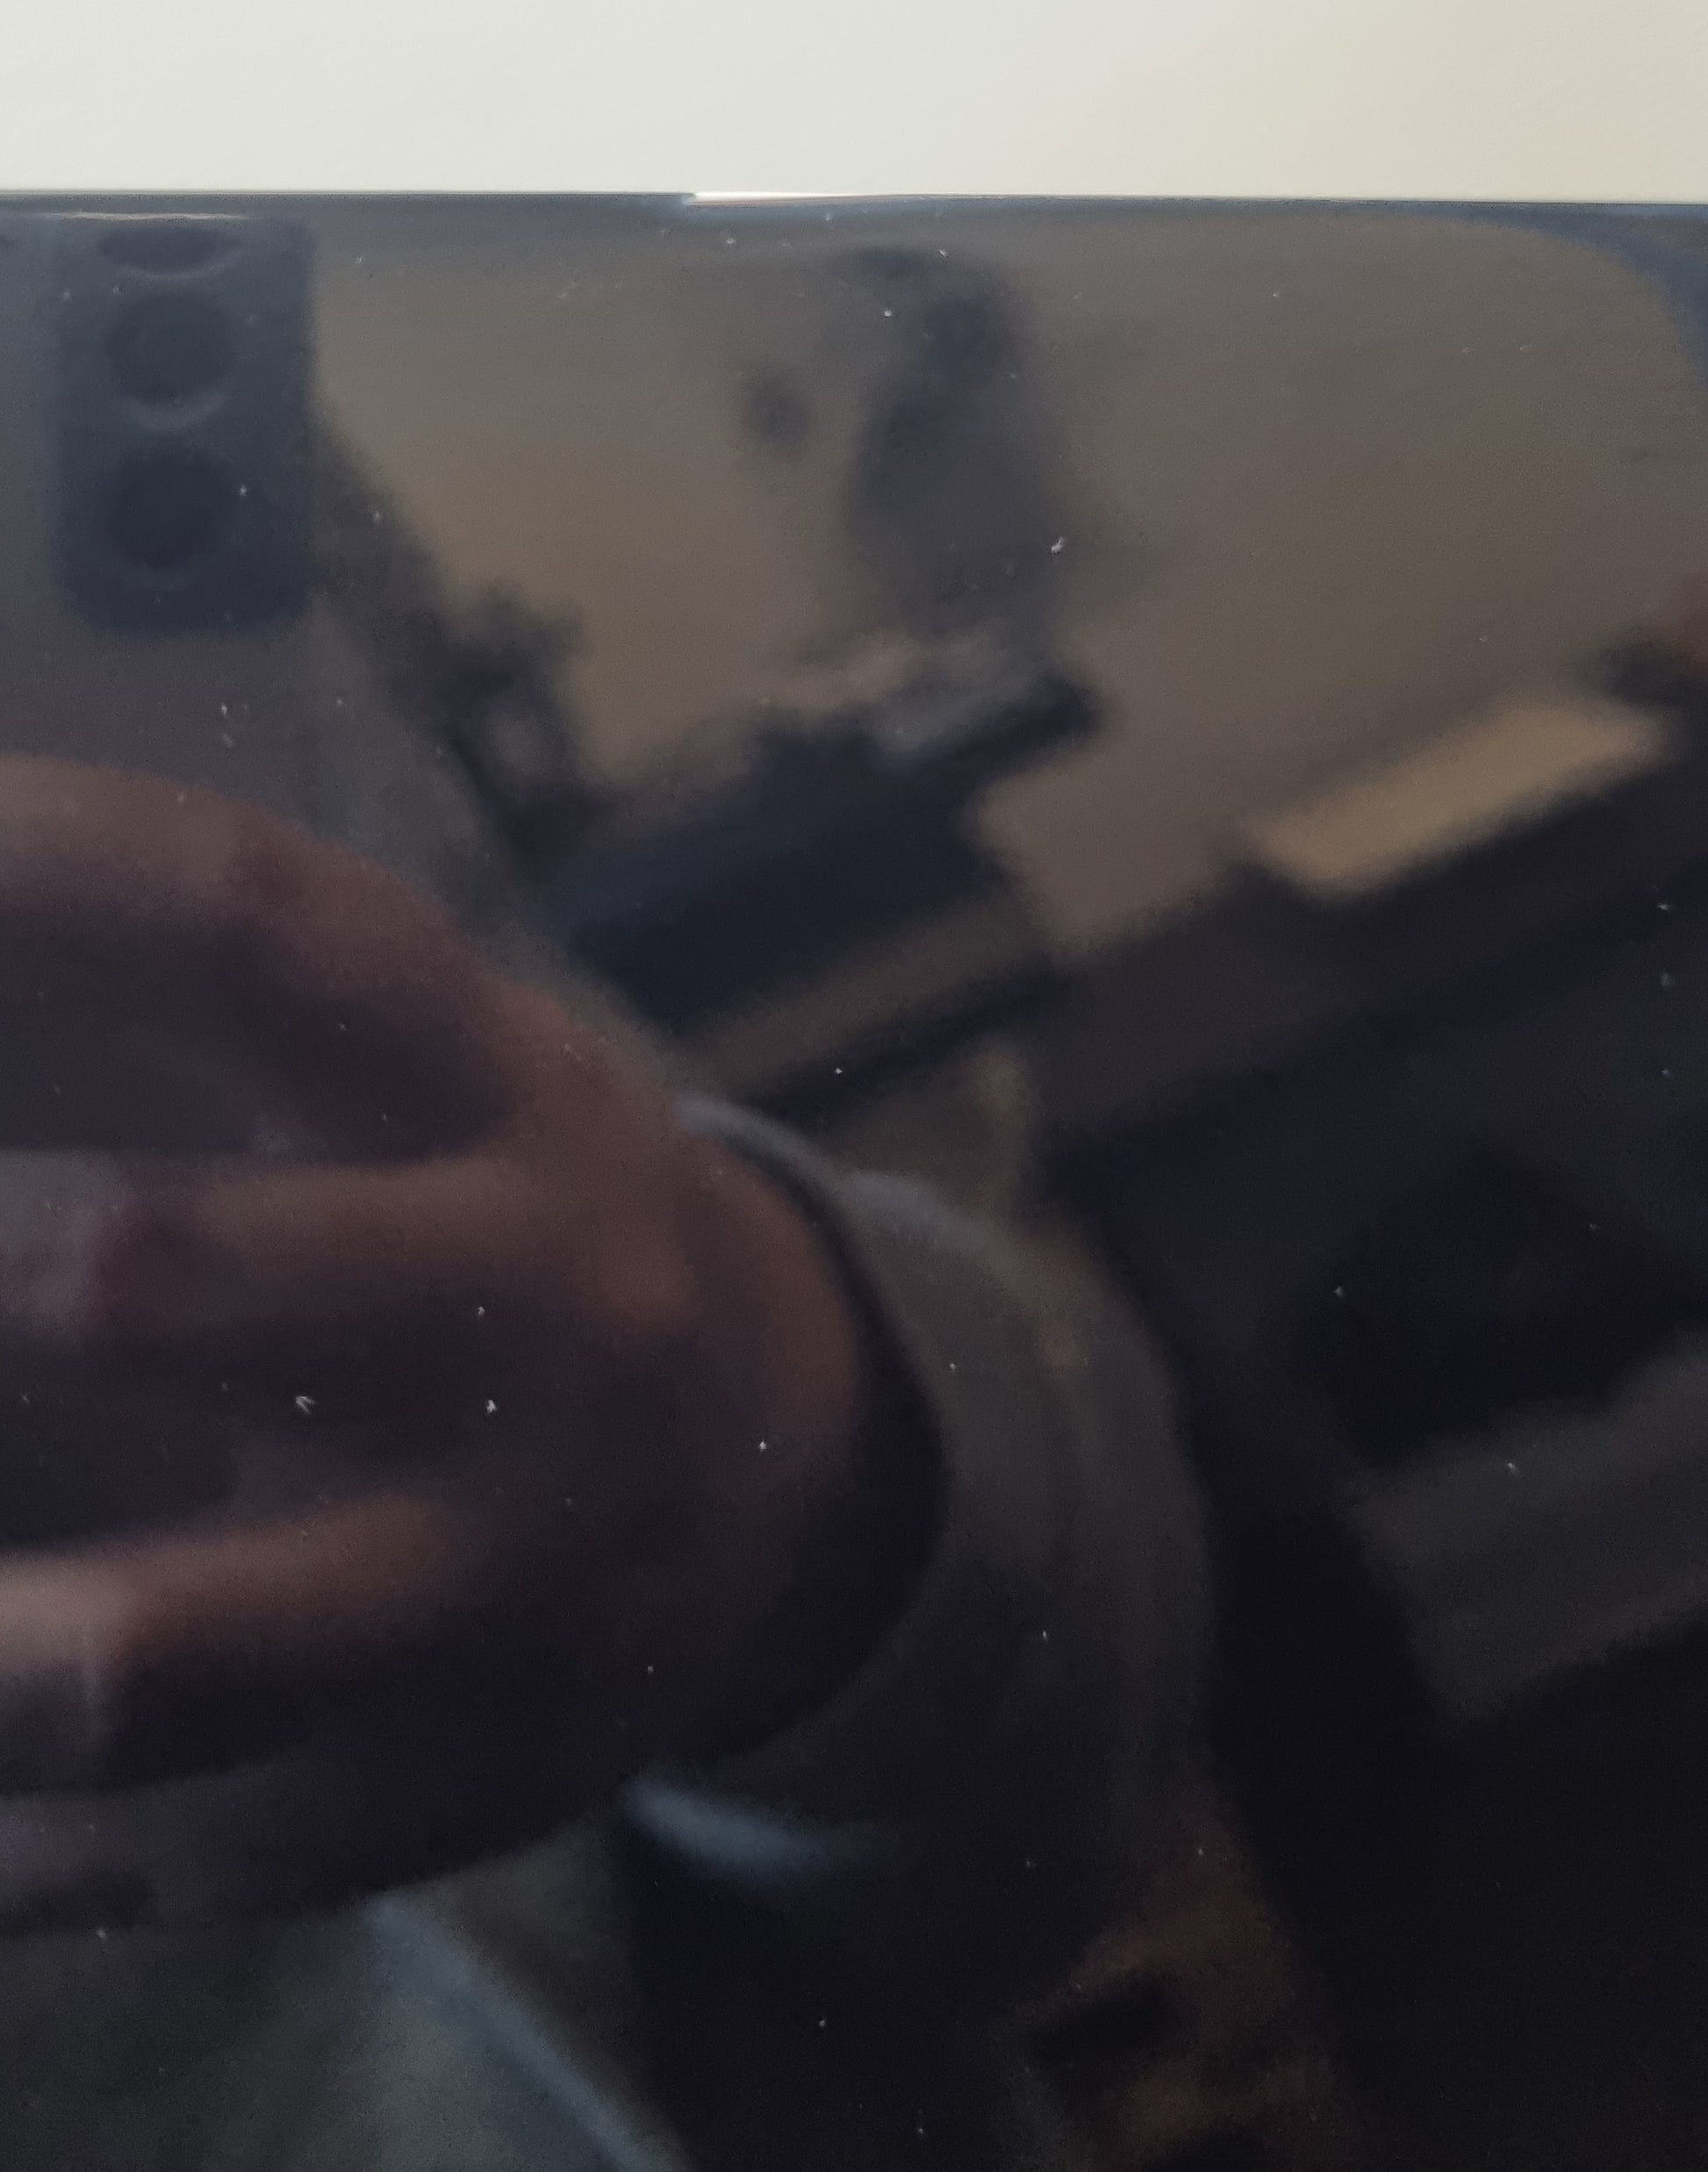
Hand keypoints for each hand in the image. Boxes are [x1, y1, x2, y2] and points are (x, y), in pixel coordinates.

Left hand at [0, 760, 924, 1927]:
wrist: (770, 1461)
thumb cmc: (484, 1208)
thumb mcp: (412, 1059)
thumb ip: (194, 994)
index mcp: (484, 1080)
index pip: (237, 927)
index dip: (23, 877)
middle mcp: (520, 1302)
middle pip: (143, 1273)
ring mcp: (489, 1568)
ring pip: (147, 1653)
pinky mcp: (439, 1781)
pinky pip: (150, 1847)